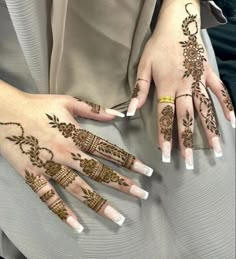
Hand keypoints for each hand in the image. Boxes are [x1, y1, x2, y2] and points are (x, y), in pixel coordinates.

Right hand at [0, 81, 152, 231]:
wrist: (6, 111)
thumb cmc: (39, 105)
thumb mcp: (68, 101)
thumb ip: (94, 109)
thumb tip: (118, 115)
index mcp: (76, 136)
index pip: (108, 151)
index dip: (129, 161)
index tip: (146, 172)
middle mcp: (67, 154)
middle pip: (98, 172)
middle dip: (121, 184)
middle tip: (141, 195)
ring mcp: (50, 167)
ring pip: (78, 188)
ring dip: (98, 203)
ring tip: (117, 218)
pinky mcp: (34, 176)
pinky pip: (48, 197)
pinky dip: (61, 211)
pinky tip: (76, 224)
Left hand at [127, 0, 234, 168]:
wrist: (177, 25)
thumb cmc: (157, 46)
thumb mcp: (143, 66)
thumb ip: (139, 90)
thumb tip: (131, 111)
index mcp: (167, 86)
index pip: (165, 117)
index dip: (165, 136)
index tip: (166, 155)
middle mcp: (185, 87)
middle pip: (187, 118)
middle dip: (187, 141)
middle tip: (189, 162)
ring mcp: (200, 81)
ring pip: (206, 109)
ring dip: (211, 130)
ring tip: (216, 150)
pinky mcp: (209, 74)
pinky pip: (220, 91)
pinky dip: (227, 106)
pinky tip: (232, 121)